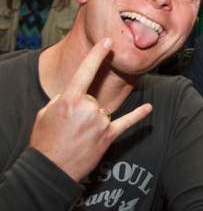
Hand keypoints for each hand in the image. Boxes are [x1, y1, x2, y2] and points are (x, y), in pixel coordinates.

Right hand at [30, 38, 152, 180]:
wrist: (50, 169)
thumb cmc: (45, 140)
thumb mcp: (46, 112)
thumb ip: (64, 98)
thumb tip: (78, 94)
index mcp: (69, 99)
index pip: (86, 70)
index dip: (98, 54)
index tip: (108, 41)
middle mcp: (88, 108)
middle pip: (92, 97)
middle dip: (82, 109)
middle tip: (68, 125)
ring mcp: (100, 122)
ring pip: (102, 110)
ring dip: (91, 120)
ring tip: (77, 135)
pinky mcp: (109, 136)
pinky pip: (126, 122)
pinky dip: (138, 116)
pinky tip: (149, 109)